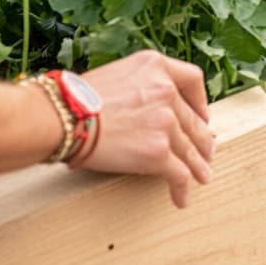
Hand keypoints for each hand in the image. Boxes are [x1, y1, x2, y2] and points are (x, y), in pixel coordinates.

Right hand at [78, 50, 214, 207]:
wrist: (60, 116)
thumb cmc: (75, 98)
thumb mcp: (117, 74)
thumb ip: (141, 85)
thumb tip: (149, 108)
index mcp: (156, 66)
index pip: (193, 80)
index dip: (200, 102)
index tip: (201, 116)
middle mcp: (167, 91)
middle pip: (195, 120)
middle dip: (202, 140)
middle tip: (206, 152)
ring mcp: (165, 121)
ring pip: (191, 149)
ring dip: (198, 166)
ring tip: (202, 176)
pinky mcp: (158, 151)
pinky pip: (179, 174)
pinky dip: (183, 188)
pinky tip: (181, 198)